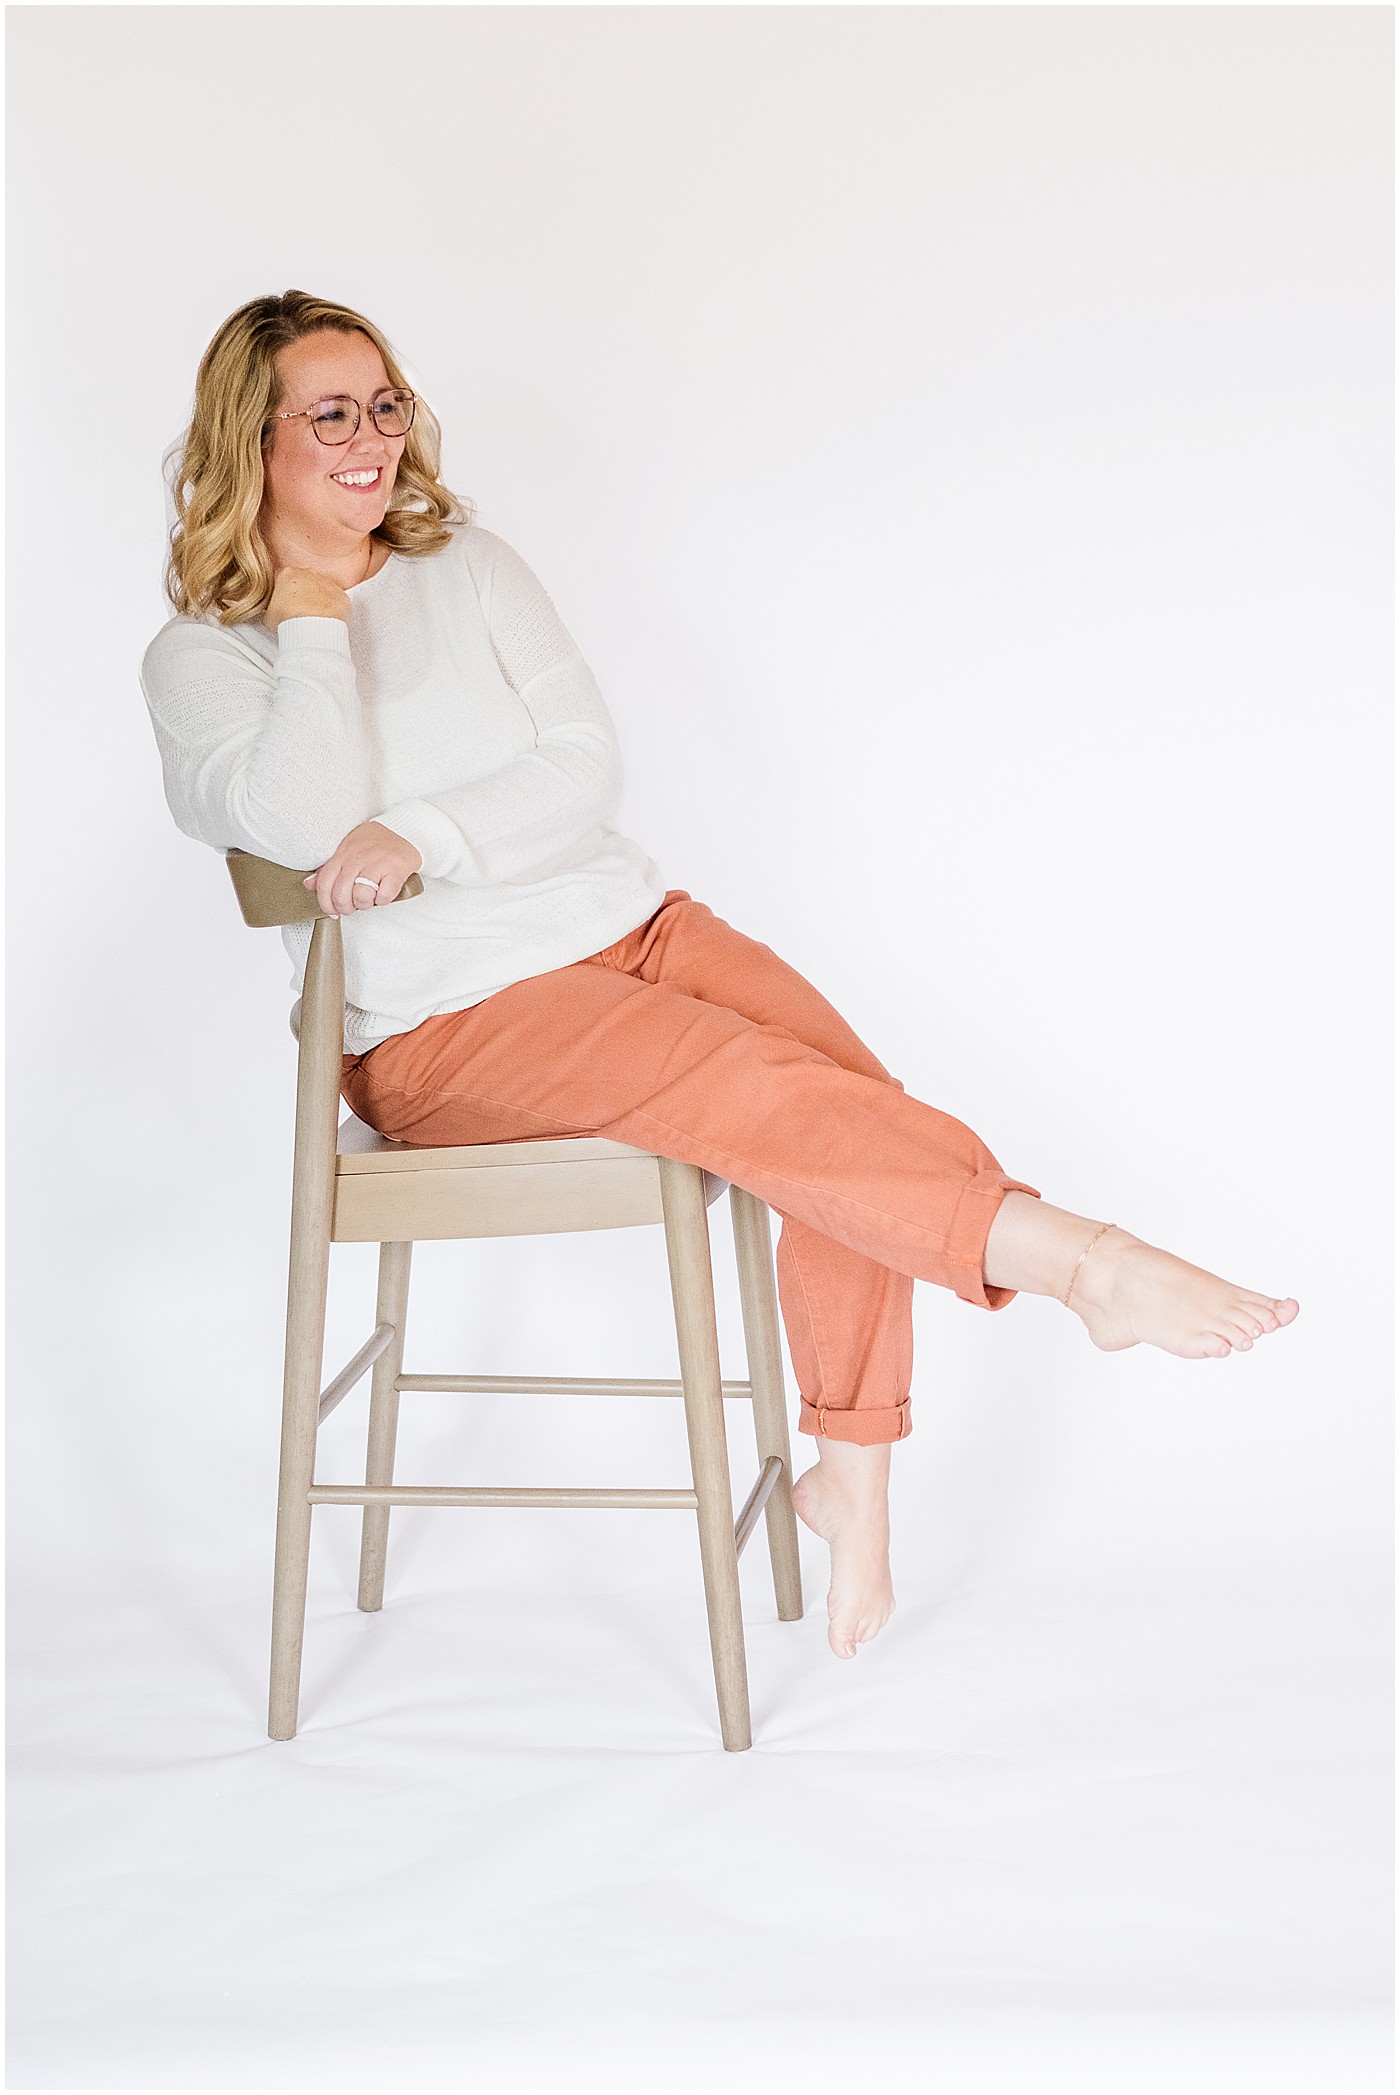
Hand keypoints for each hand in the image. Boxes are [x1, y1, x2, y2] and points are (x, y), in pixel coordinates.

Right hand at [266, 566, 353, 628]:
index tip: (283, 604)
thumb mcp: (268, 614)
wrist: (312, 627)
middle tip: (299, 612)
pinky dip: (332, 610)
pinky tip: (326, 621)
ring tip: (313, 619)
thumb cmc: (287, 619)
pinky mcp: (341, 595)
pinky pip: (336, 601)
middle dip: (301, 594)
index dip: (282, 592)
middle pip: (304, 581)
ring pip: (322, 590)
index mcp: (287, 574)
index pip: (282, 578)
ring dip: (318, 601)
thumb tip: (273, 611)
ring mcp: (327, 583)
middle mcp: (308, 574)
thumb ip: (271, 607)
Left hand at [302, 822, 423, 915]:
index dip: (325, 903)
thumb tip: (308, 885)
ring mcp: (377, 863)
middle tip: (352, 907)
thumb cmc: (375, 843)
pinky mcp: (396, 870)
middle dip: (345, 908)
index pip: (324, 883)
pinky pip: (384, 895)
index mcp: (343, 854)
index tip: (332, 910)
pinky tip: (383, 894)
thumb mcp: (346, 850)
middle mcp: (357, 858)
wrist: (405, 831)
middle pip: (341, 894)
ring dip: (364, 904)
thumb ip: (327, 869)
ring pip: (361, 896)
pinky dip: (383, 900)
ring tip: (369, 898)